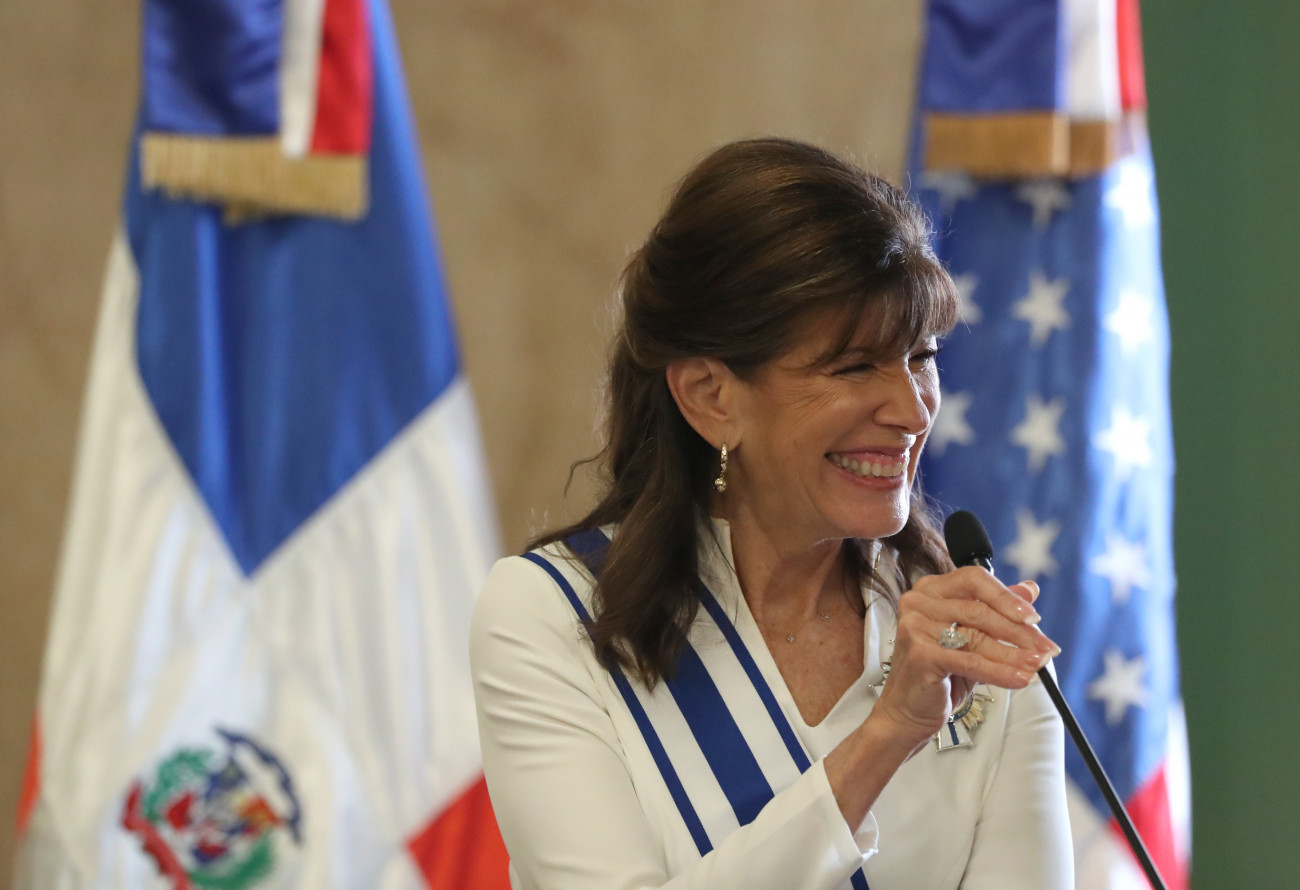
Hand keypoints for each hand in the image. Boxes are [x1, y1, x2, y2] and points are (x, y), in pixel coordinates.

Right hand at [869, 567, 1059, 750]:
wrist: (908, 710)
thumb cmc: (940, 672)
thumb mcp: (973, 637)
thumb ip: (997, 611)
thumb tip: (1030, 589)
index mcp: (931, 590)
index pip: (974, 579)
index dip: (1007, 597)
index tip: (1034, 618)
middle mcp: (919, 602)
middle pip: (979, 609)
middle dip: (1018, 632)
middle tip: (1046, 649)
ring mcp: (915, 626)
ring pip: (977, 638)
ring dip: (1014, 654)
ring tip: (1038, 666)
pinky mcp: (920, 654)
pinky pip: (970, 662)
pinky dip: (1000, 672)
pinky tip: (1020, 679)